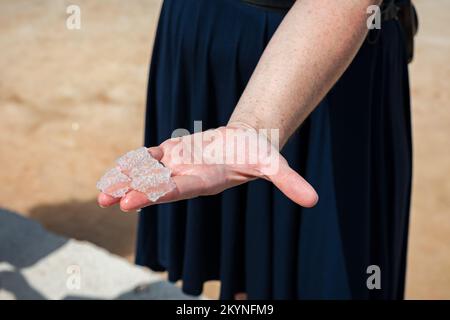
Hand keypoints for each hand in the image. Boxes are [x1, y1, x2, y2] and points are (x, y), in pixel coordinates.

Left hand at [97, 125, 317, 210]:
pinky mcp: (174, 153)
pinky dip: (133, 162)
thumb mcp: (274, 165)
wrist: (244, 145)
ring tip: (102, 194)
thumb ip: (289, 183)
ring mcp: (179, 165)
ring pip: (149, 174)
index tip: (132, 201)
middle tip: (109, 201)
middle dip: (135, 192)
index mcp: (206, 180)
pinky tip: (114, 171)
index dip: (156, 194)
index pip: (179, 189)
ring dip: (126, 181)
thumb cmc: (257, 155)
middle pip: (158, 185)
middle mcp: (189, 176)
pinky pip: (150, 158)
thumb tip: (315, 201)